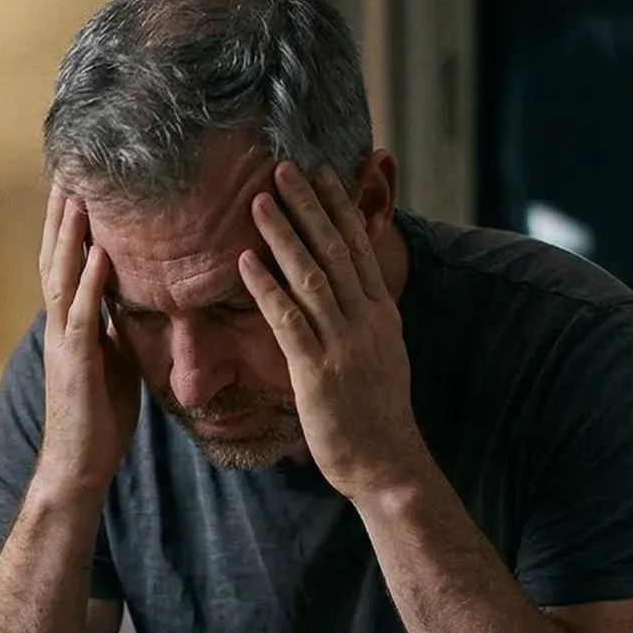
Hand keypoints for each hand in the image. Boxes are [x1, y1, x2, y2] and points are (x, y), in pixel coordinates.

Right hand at [33, 186, 140, 498]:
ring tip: (79, 198)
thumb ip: (116, 328)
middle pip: (56, 259)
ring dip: (70, 238)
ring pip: (61, 278)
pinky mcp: (77, 363)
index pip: (68, 264)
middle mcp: (60, 326)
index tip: (80, 187)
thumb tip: (132, 302)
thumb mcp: (115, 361)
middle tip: (70, 172)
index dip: (72, 227)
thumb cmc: (99, 417)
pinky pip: (82, 315)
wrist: (80, 465)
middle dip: (63, 217)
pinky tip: (100, 255)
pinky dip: (89, 283)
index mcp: (71, 324)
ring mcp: (64, 342)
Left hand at [239, 162, 430, 504]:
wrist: (387, 464)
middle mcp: (365, 321)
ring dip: (282, 236)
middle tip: (283, 168)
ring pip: (310, 277)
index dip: (338, 208)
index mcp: (381, 314)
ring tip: (258, 202)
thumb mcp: (383, 356)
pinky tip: (245, 263)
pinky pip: (289, 321)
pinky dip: (266, 288)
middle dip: (308, 207)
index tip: (321, 173)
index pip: (359, 248)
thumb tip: (355, 291)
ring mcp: (343, 345)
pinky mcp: (318, 372)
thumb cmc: (378, 414)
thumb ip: (367, 320)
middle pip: (334, 251)